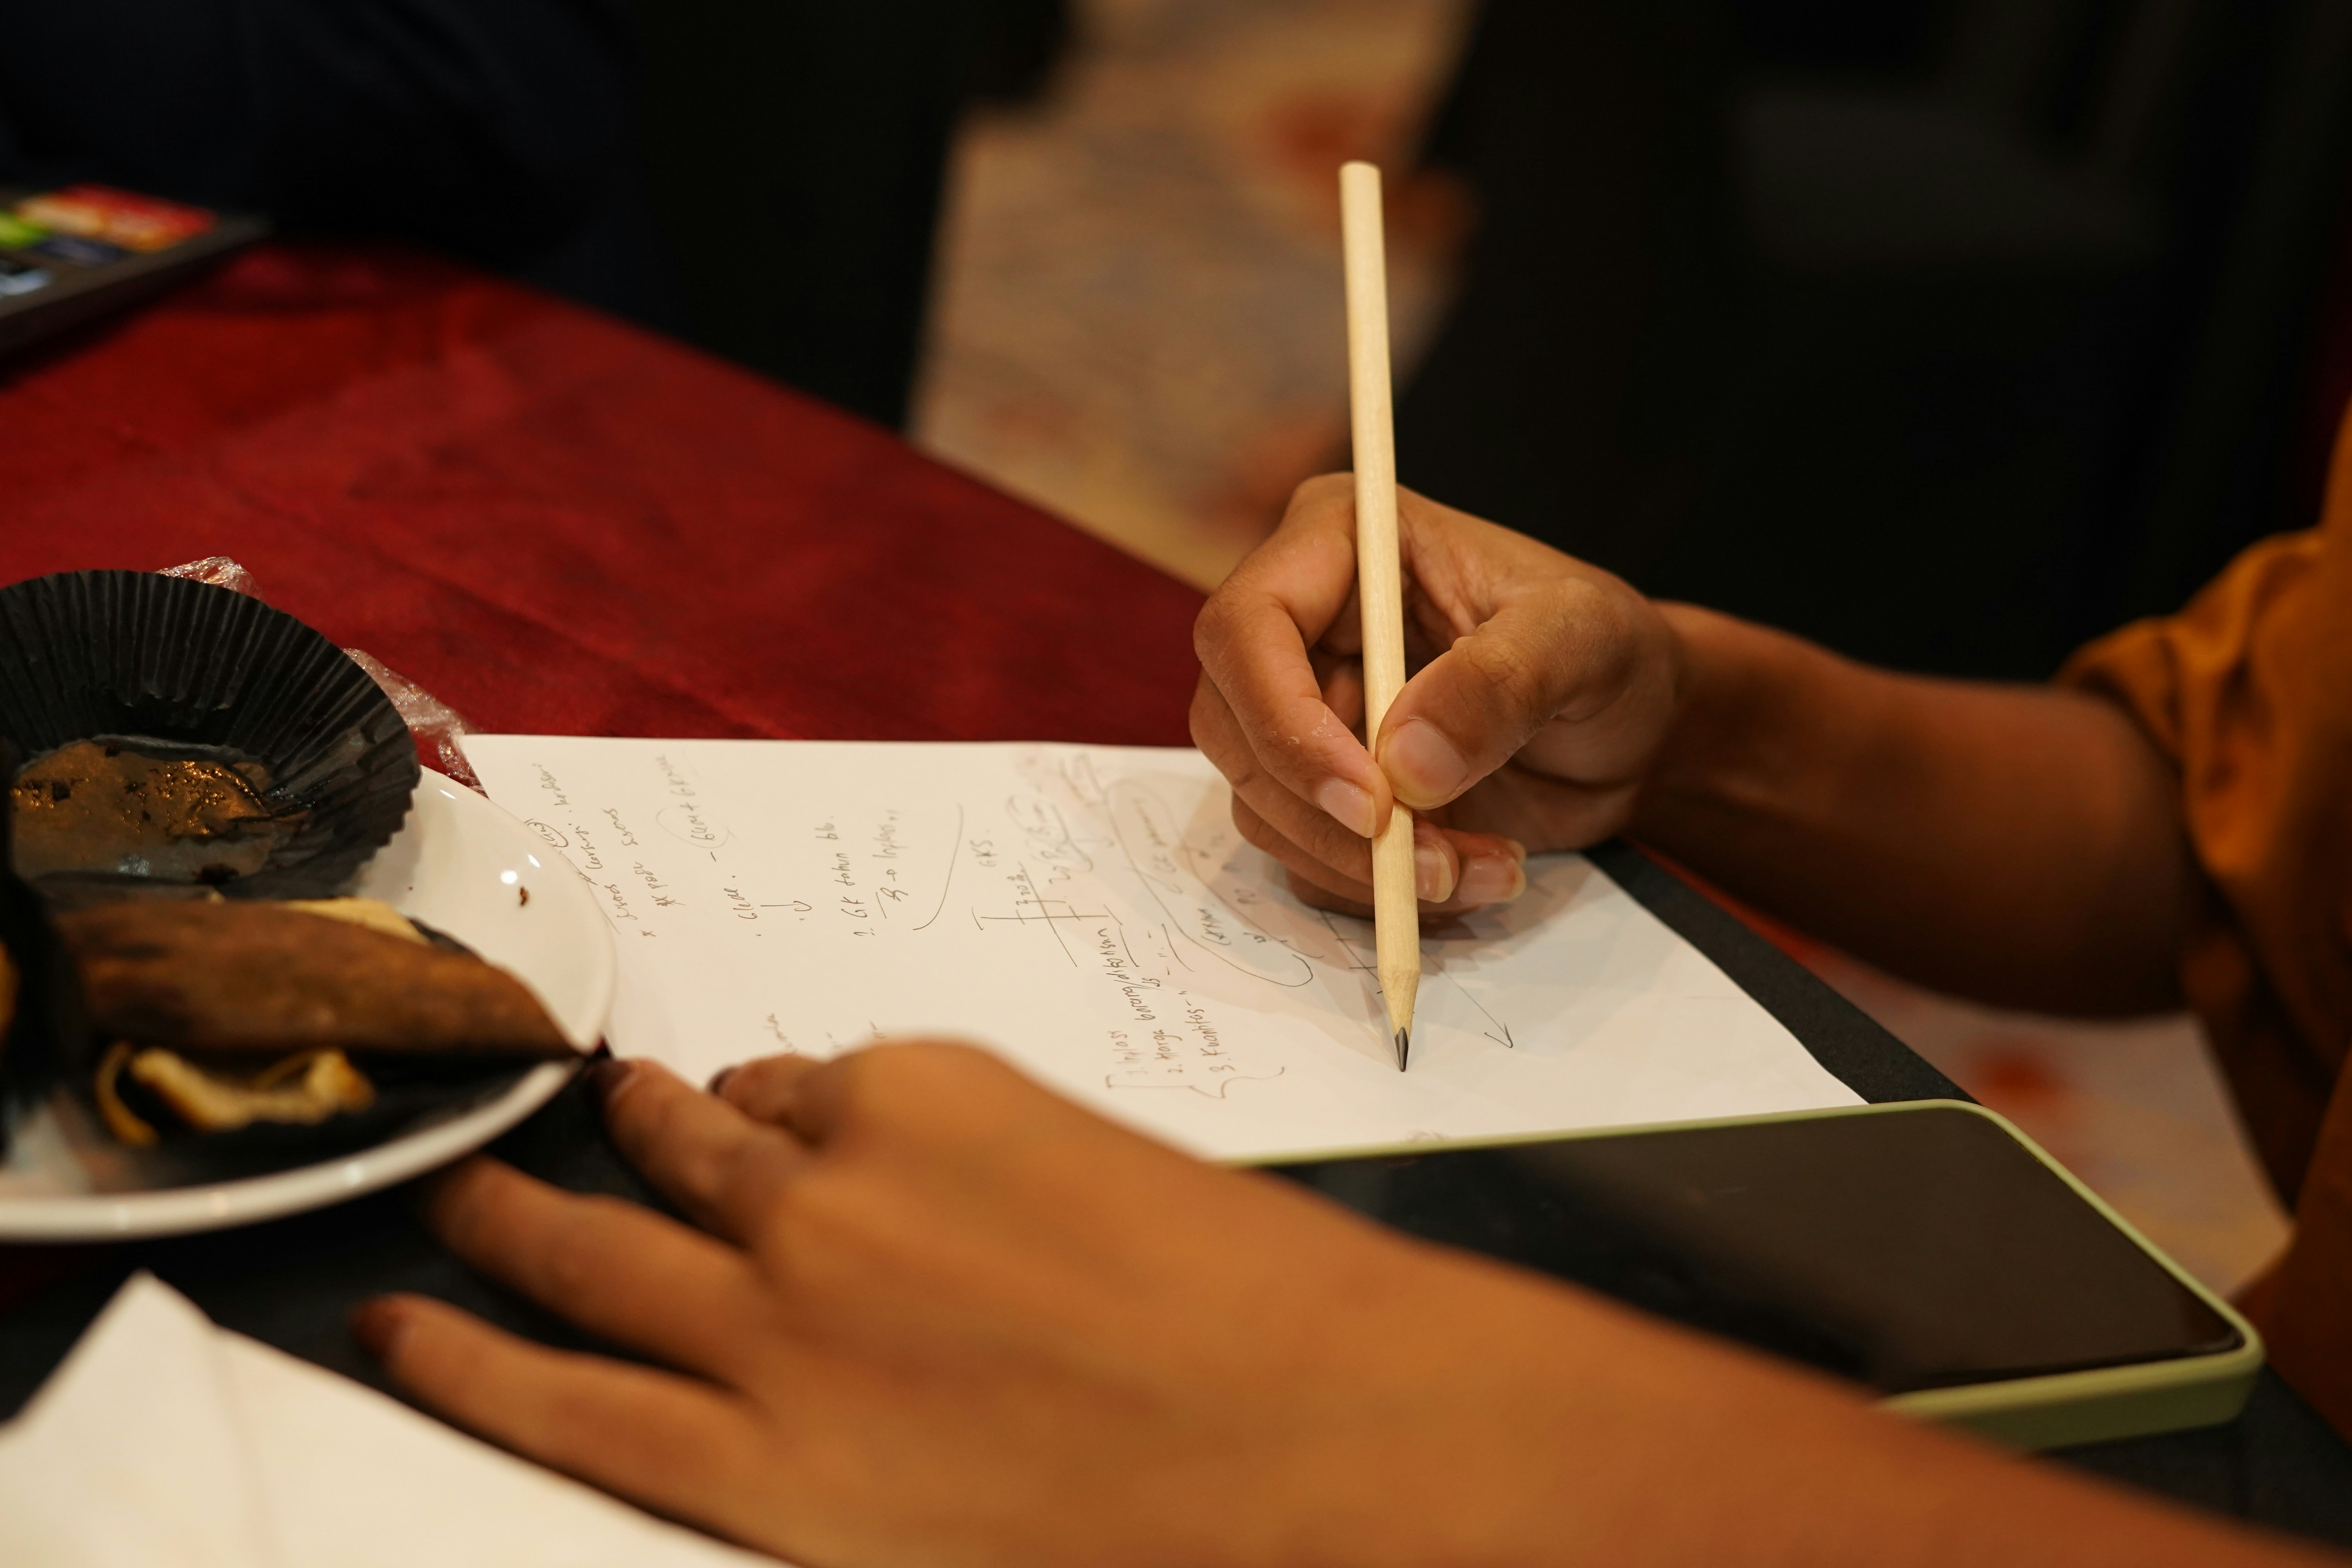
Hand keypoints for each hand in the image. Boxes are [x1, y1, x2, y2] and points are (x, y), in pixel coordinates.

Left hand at [356, 1046, 2310, 1567]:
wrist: (1320, 1433)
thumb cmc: (1249, 1300)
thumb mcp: (1091, 1166)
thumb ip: (961, 1157)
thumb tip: (853, 1156)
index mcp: (925, 1087)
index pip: (795, 1086)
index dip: (764, 1112)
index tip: (741, 1121)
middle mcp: (827, 1182)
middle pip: (681, 1145)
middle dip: (621, 1126)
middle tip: (565, 1111)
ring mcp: (778, 1318)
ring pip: (594, 1243)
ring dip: (514, 1212)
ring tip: (460, 1193)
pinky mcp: (759, 1458)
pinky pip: (562, 1397)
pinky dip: (463, 1358)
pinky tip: (404, 1323)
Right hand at [1190, 476, 1682, 916]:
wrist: (1632, 729)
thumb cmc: (1608, 652)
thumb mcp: (1584, 640)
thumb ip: (1502, 681)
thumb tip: (1405, 764)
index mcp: (1342, 543)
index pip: (1247, 627)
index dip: (1284, 721)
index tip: (1370, 803)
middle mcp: (1303, 626)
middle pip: (1235, 730)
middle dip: (1325, 816)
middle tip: (1432, 864)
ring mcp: (1308, 711)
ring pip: (1264, 806)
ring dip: (1364, 866)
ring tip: (1481, 867)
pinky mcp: (1325, 786)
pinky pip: (1305, 855)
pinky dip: (1377, 887)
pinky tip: (1469, 873)